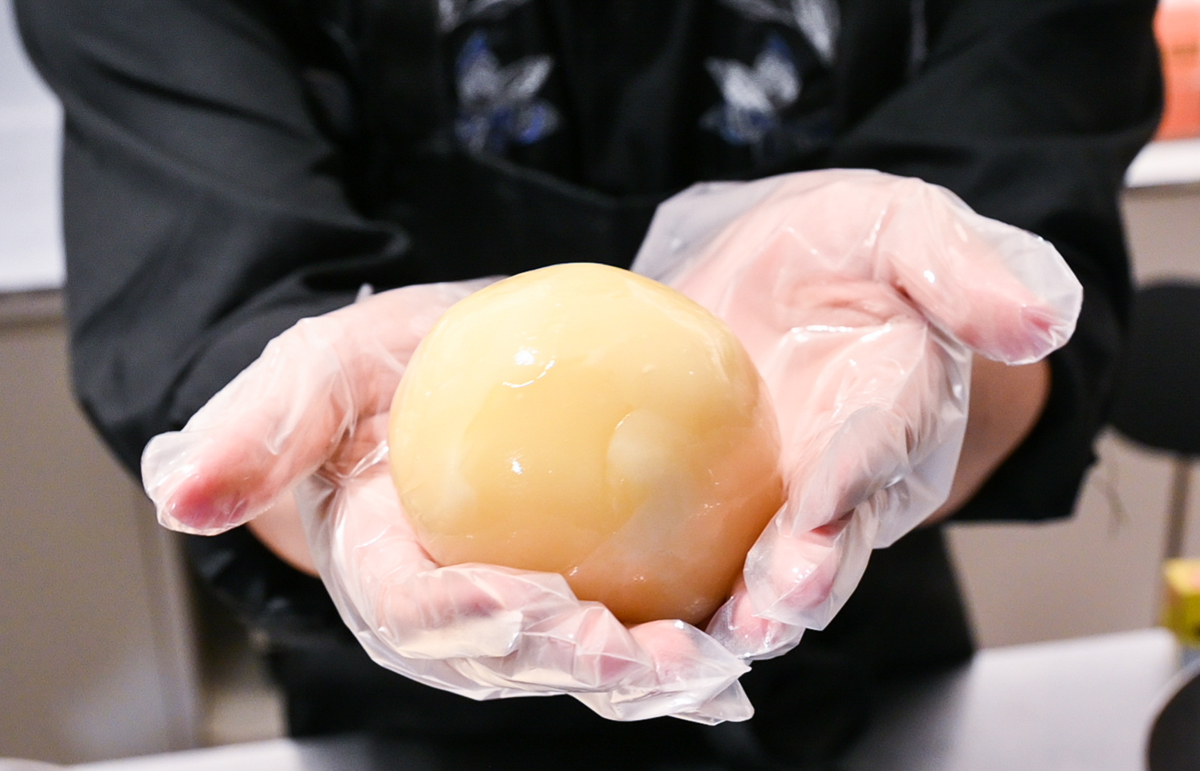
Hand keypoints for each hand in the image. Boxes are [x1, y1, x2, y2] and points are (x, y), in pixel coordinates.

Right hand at [142, 280, 751, 723]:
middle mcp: (454, 621)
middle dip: (569, 668)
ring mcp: (525, 620)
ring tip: (704, 660)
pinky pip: (636, 627)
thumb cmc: (383, 376)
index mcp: (383, 575)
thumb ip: (261, 427)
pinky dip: (685, 638)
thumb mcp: (322, 367)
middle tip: (633, 651)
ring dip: (644, 674)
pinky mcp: (589, 598)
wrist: (452, 376)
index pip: (409, 610)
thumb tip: (180, 495)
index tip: (524, 600)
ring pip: (580, 665)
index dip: (461, 617)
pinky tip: (740, 629)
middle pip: (505, 663)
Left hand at [634, 169, 1080, 658]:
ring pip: (776, 566)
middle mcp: (845, 468)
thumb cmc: (852, 251)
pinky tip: (651, 618)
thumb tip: (1040, 320)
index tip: (822, 508)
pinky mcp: (722, 501)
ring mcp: (783, 495)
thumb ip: (963, 271)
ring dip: (754, 606)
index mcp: (897, 401)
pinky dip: (685, 591)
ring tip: (729, 633)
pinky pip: (708, 554)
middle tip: (783, 604)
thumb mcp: (904, 230)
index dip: (853, 476)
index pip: (883, 443)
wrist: (784, 274)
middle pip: (835, 535)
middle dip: (810, 575)